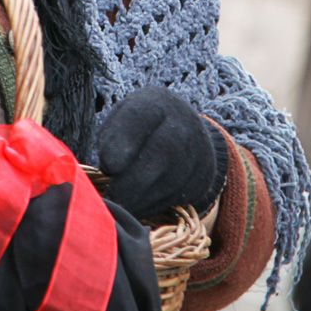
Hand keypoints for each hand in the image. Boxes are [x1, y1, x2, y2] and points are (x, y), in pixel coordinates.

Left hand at [98, 87, 228, 219]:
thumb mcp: (122, 120)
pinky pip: (178, 197)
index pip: (140, 117)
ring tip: (120, 205)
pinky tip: (138, 207)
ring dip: (141, 199)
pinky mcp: (202, 179)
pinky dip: (154, 206)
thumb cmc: (141, 128)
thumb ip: (112, 137)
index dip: (122, 143)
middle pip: (162, 154)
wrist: (186, 131)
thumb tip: (109, 167)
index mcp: (156, 104)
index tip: (107, 166)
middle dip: (132, 181)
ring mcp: (198, 152)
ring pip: (171, 181)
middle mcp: (183, 125)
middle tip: (111, 196)